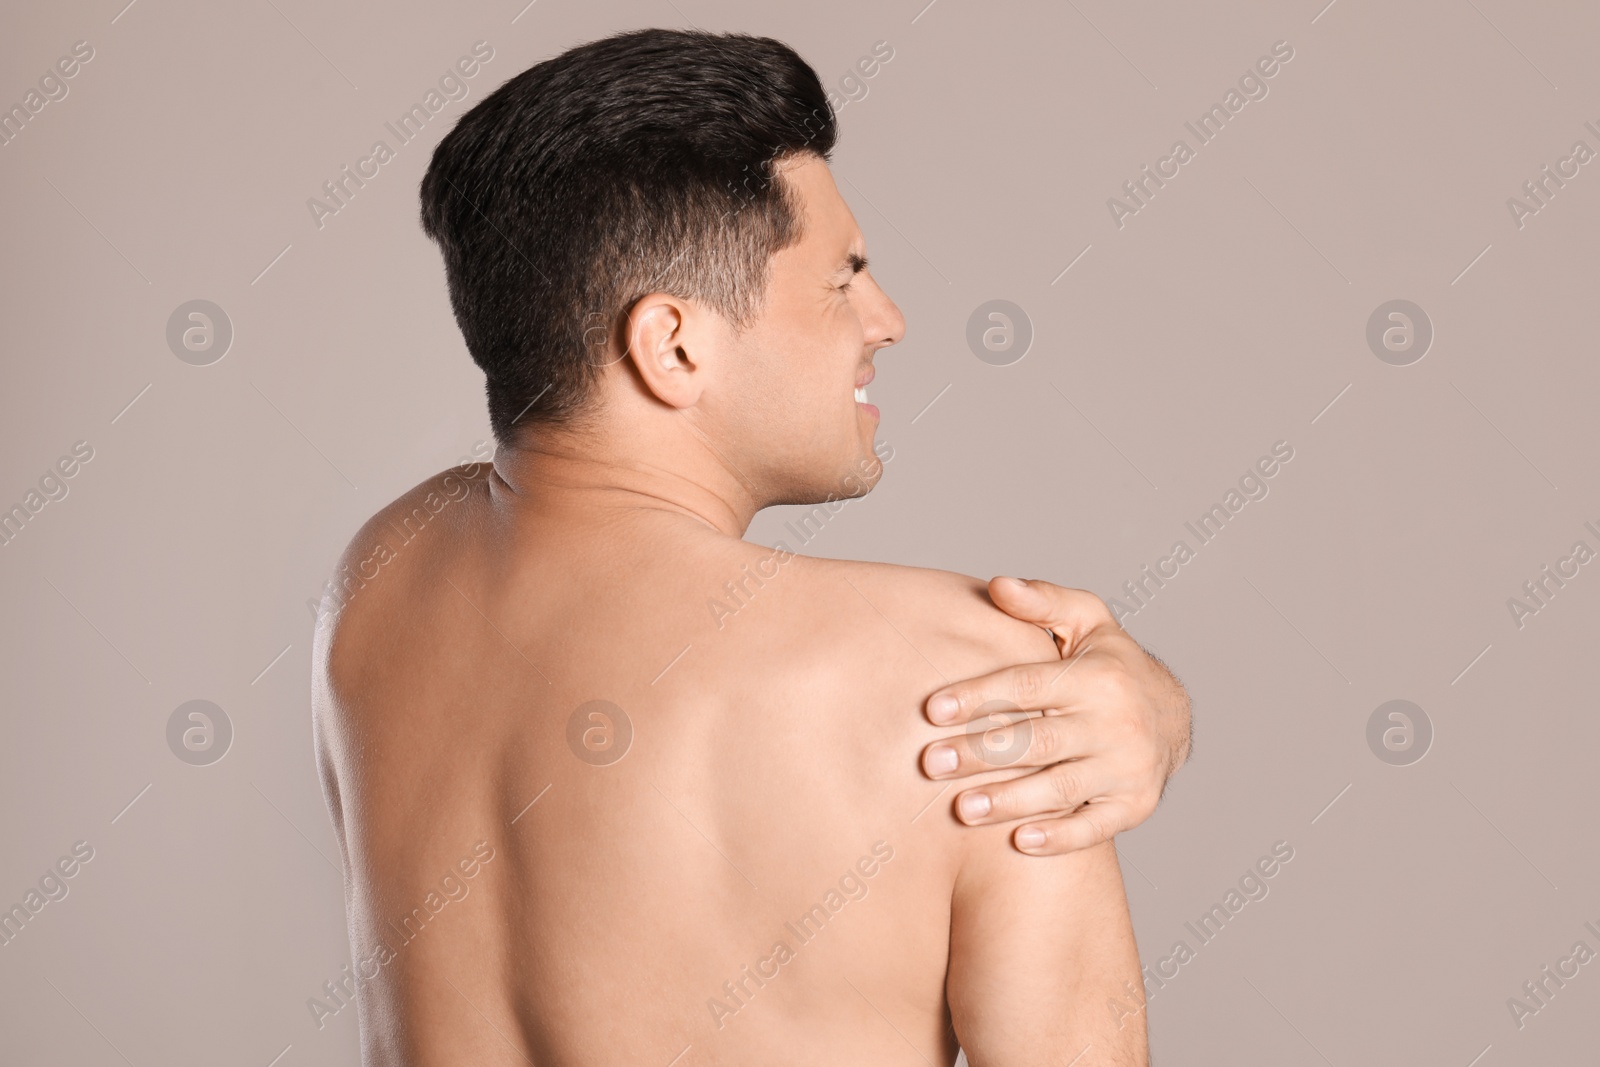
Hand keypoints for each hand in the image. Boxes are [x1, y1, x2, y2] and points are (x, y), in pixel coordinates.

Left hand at [921, 577, 1190, 854]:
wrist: (1173, 716)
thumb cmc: (1111, 664)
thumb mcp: (1087, 621)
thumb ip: (1042, 601)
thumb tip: (997, 586)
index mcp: (1097, 676)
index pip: (1028, 686)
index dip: (979, 696)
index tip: (932, 710)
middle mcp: (1116, 722)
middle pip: (1038, 741)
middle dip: (981, 753)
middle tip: (931, 764)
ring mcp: (1128, 767)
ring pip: (1060, 787)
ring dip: (1009, 801)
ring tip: (961, 809)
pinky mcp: (1135, 805)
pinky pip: (1094, 827)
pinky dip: (1059, 837)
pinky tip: (1019, 841)